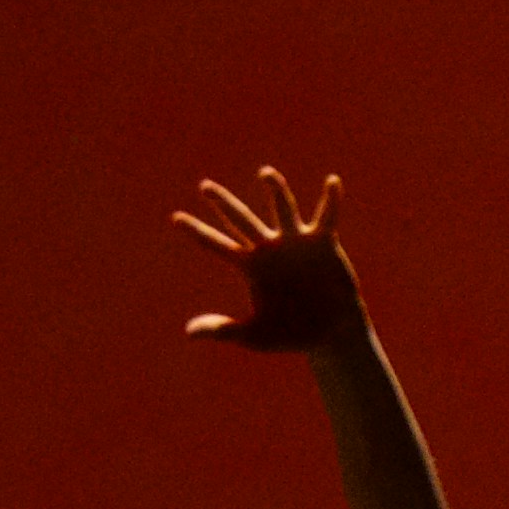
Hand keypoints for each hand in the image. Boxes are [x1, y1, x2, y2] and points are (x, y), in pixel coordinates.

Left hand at [174, 165, 363, 352]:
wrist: (330, 334)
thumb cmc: (291, 334)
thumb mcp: (254, 334)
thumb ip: (223, 329)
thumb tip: (188, 332)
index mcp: (251, 266)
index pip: (218, 245)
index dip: (198, 232)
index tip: (175, 219)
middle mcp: (270, 248)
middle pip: (242, 219)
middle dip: (224, 204)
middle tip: (204, 187)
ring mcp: (296, 242)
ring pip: (283, 208)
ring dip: (275, 190)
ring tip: (264, 174)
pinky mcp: (323, 243)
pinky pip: (327, 216)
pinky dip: (331, 200)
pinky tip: (332, 182)